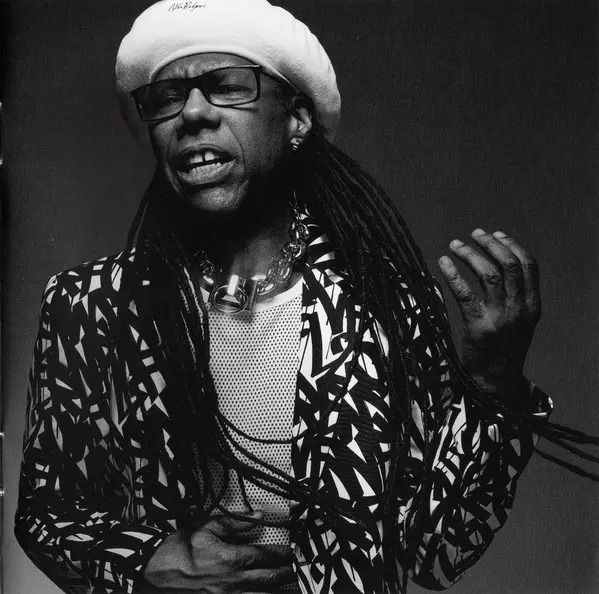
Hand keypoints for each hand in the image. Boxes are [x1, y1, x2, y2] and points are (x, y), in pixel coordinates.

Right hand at [142, 512, 293, 592]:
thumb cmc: (177, 551)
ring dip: (277, 591)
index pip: (266, 555)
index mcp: (230, 559)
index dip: (282, 553)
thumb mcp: (206, 527)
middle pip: (269, 580)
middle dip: (286, 574)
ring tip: (291, 587)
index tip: (292, 550)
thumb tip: (257, 517)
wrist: (151, 576)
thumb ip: (235, 522)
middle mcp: (232, 583)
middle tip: (298, 569)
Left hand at [437, 228, 540, 402]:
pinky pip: (464, 293)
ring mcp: (500, 318)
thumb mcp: (519, 322)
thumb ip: (515, 296)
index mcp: (532, 306)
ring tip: (455, 245)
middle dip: (490, 244)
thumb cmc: (503, 348)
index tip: (495, 234)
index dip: (511, 245)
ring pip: (488, 274)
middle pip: (509, 265)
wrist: (495, 382)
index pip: (528, 265)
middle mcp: (520, 309)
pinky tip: (443, 263)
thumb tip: (498, 261)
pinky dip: (452, 274)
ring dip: (469, 254)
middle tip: (474, 234)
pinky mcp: (478, 326)